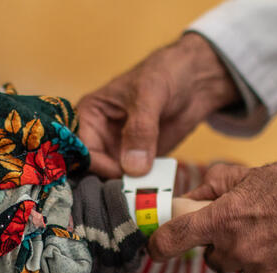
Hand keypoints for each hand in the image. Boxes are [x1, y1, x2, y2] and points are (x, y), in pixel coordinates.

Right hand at [77, 33, 238, 177]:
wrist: (196, 80)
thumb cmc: (166, 74)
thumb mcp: (151, 96)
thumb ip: (141, 130)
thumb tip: (133, 168)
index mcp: (88, 115)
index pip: (81, 149)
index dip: (97, 164)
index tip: (121, 173)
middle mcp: (97, 135)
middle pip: (92, 169)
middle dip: (109, 181)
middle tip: (131, 191)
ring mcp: (116, 150)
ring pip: (110, 179)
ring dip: (126, 189)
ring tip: (143, 194)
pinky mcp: (135, 161)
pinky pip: (132, 181)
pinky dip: (142, 188)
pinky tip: (153, 190)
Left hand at [149, 152, 276, 272]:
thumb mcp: (247, 175)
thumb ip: (211, 188)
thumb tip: (188, 200)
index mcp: (222, 220)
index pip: (173, 239)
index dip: (158, 246)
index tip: (154, 250)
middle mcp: (239, 249)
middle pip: (212, 260)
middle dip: (221, 247)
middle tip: (244, 228)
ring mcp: (265, 270)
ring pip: (243, 269)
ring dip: (251, 256)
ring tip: (276, 232)